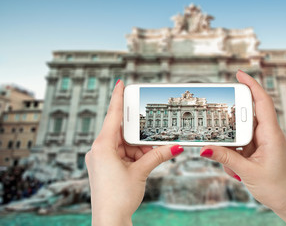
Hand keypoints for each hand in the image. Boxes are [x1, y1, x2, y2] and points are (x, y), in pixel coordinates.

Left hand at [86, 80, 183, 225]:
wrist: (110, 220)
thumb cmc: (118, 197)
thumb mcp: (141, 172)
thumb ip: (158, 155)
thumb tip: (177, 146)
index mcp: (102, 145)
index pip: (113, 115)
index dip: (118, 98)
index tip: (121, 83)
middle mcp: (99, 149)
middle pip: (122, 132)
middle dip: (139, 135)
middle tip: (152, 132)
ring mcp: (101, 158)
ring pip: (124, 144)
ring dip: (139, 149)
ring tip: (153, 154)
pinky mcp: (104, 166)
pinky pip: (122, 154)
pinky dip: (134, 155)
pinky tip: (145, 160)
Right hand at [200, 71, 285, 225]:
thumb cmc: (280, 187)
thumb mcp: (248, 172)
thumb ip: (226, 158)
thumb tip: (206, 148)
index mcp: (271, 134)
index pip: (262, 102)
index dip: (251, 85)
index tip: (239, 74)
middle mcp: (268, 135)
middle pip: (246, 117)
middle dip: (231, 123)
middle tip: (218, 125)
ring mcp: (263, 144)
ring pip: (240, 135)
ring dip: (232, 148)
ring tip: (233, 166)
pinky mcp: (259, 152)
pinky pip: (242, 148)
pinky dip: (235, 157)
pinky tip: (237, 172)